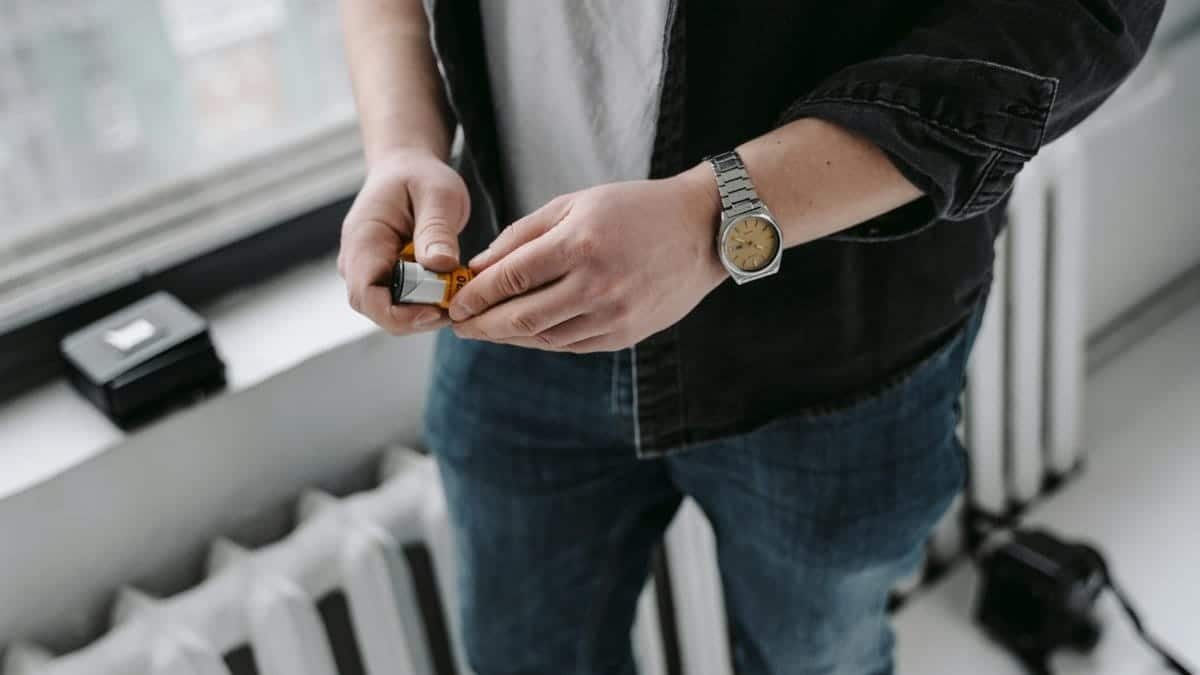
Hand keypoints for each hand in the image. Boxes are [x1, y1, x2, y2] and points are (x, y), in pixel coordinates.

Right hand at [337, 149, 469, 333]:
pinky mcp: (384, 276)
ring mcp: (368, 271)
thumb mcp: (438, 194)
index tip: (435, 310)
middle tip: (456, 305)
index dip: (398, 314)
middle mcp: (357, 261)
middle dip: (417, 316)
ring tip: (456, 294)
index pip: (366, 295)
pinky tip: (449, 290)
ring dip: (424, 311)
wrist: (406, 169)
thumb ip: (437, 229)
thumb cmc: (419, 177)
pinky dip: (425, 303)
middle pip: (377, 310)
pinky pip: (401, 303)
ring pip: (390, 311)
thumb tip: (440, 265)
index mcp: (364, 239)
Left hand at [448, 166, 726, 352]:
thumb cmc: (633, 209)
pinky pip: (570, 345)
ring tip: (485, 329)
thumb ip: (524, 234)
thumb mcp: (575, 204)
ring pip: (543, 337)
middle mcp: (596, 285)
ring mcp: (613, 315)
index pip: (511, 278)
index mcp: (580, 245)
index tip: (454, 301)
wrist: (700, 231)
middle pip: (521, 317)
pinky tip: (523, 333)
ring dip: (507, 337)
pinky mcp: (625, 334)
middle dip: (481, 324)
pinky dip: (540, 341)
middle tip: (458, 324)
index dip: (476, 294)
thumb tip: (479, 267)